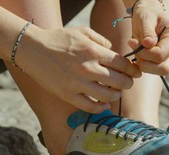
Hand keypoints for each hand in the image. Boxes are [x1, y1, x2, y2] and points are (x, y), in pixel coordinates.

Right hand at [18, 25, 141, 112]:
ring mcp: (78, 83)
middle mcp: (87, 68)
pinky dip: (102, 108)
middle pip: (119, 81)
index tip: (134, 72)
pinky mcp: (68, 95)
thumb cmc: (58, 39)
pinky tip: (105, 104)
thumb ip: (100, 40)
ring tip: (116, 93)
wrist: (33, 49)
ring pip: (108, 96)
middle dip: (128, 83)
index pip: (122, 64)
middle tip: (128, 83)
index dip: (132, 69)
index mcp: (92, 51)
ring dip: (116, 95)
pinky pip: (91, 107)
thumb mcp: (81, 32)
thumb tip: (114, 51)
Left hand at [128, 0, 168, 75]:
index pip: (161, 53)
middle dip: (146, 63)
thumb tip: (148, 44)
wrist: (150, 15)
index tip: (131, 43)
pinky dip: (145, 65)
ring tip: (136, 49)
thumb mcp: (145, 18)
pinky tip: (139, 54)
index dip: (145, 52)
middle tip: (134, 51)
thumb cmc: (148, 14)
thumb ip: (147, 31)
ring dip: (144, 64)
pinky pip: (155, 70)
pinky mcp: (167, 62)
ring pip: (159, 72)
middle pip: (164, 68)